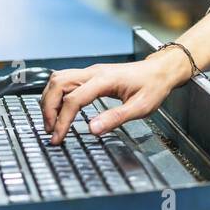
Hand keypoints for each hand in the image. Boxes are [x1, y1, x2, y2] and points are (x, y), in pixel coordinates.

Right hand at [40, 49, 189, 144]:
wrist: (160, 71)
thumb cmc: (153, 87)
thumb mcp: (140, 108)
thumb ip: (115, 118)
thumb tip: (92, 130)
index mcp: (104, 80)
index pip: (73, 99)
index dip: (62, 120)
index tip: (57, 138)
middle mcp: (93, 73)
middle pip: (58, 84)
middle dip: (49, 108)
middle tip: (50, 131)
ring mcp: (90, 72)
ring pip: (58, 80)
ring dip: (50, 100)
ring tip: (52, 122)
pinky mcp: (90, 75)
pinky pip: (65, 81)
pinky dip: (56, 95)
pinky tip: (59, 110)